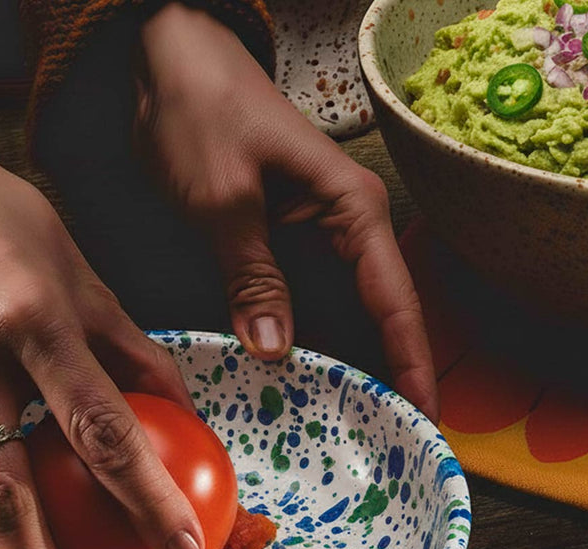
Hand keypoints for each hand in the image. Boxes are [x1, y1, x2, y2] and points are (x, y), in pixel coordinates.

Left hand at [136, 4, 438, 421]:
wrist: (165, 64)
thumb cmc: (203, 113)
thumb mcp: (224, 200)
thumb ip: (252, 276)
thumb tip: (276, 351)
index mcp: (349, 209)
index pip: (394, 299)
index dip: (410, 362)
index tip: (422, 417)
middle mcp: (340, 229)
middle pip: (371, 318)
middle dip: (376, 378)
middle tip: (376, 445)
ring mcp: (308, 241)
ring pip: (333, 318)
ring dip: (333, 368)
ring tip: (337, 433)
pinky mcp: (273, 248)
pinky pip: (293, 306)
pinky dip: (290, 343)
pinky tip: (286, 387)